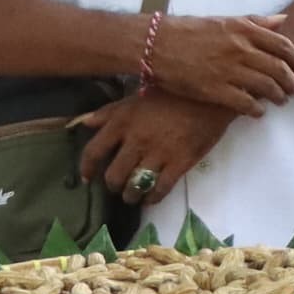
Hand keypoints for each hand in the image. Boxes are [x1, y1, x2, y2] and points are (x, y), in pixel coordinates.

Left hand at [76, 90, 236, 202]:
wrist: (209, 94)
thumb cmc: (171, 94)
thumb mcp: (135, 98)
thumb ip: (109, 112)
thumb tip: (84, 124)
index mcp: (122, 121)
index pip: (93, 151)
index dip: (87, 168)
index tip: (87, 178)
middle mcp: (136, 140)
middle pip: (113, 176)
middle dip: (113, 186)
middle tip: (117, 187)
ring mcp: (158, 153)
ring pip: (134, 186)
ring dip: (130, 196)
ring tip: (133, 196)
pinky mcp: (180, 163)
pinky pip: (160, 189)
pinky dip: (152, 198)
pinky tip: (151, 198)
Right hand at [148, 13, 293, 110]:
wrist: (158, 45)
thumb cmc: (190, 31)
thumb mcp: (225, 20)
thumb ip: (256, 22)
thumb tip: (283, 20)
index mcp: (244, 30)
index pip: (283, 46)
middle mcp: (240, 49)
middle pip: (279, 69)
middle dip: (291, 82)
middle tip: (293, 90)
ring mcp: (229, 70)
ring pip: (267, 87)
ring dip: (278, 97)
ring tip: (280, 101)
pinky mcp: (215, 90)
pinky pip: (246, 103)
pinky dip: (257, 110)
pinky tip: (258, 112)